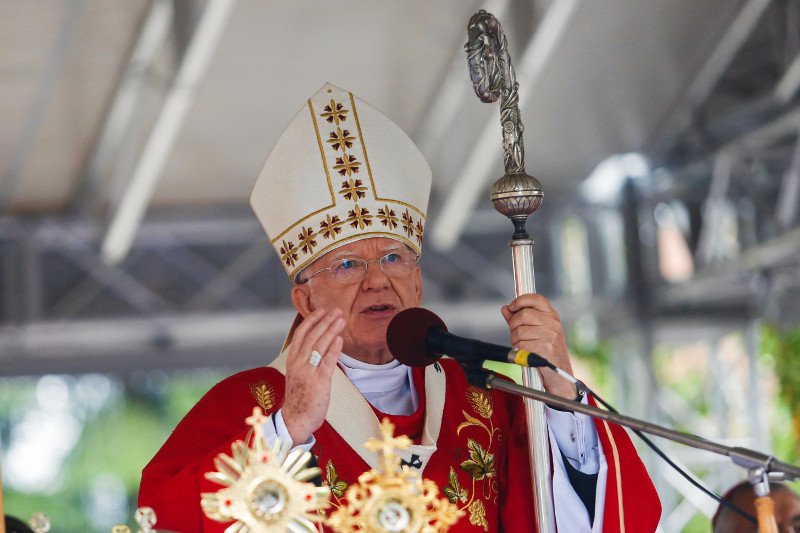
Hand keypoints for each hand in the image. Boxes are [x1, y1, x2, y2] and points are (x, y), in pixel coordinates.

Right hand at [282, 308, 344, 445]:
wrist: (296, 419)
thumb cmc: (299, 396)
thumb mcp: (297, 373)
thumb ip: (305, 359)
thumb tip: (317, 344)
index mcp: (292, 360)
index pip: (301, 334)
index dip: (312, 320)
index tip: (322, 310)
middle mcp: (298, 363)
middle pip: (312, 336)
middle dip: (325, 321)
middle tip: (337, 311)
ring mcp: (308, 372)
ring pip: (320, 345)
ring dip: (331, 330)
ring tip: (341, 320)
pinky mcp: (319, 382)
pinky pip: (327, 362)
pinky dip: (334, 349)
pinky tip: (340, 339)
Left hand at [501, 294, 576, 399]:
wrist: (560, 374)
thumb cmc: (547, 352)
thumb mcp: (536, 331)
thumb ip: (519, 319)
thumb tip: (505, 308)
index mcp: (552, 316)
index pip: (536, 299)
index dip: (521, 301)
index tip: (512, 307)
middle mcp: (552, 324)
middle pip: (523, 315)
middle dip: (514, 325)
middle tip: (516, 334)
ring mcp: (550, 336)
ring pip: (519, 331)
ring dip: (515, 340)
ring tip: (523, 346)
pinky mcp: (544, 349)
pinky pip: (521, 344)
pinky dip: (519, 350)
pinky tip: (525, 353)